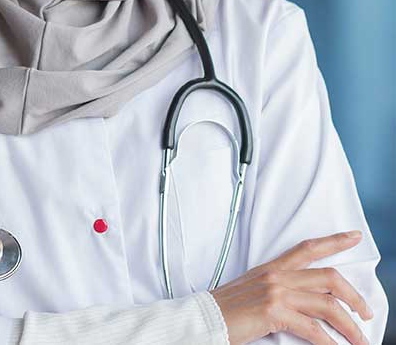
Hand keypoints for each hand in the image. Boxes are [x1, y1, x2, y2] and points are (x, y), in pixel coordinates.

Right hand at [210, 231, 373, 344]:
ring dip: (350, 326)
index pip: (308, 248)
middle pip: (328, 277)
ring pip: (328, 305)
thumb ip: (278, 290)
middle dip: (354, 296)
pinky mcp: (274, 311)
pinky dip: (330, 343)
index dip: (334, 241)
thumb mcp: (254, 291)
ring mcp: (276, 291)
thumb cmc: (226, 309)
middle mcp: (277, 275)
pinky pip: (313, 329)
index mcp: (272, 268)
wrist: (204, 317)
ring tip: (361, 341)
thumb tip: (305, 304)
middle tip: (366, 313)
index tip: (354, 237)